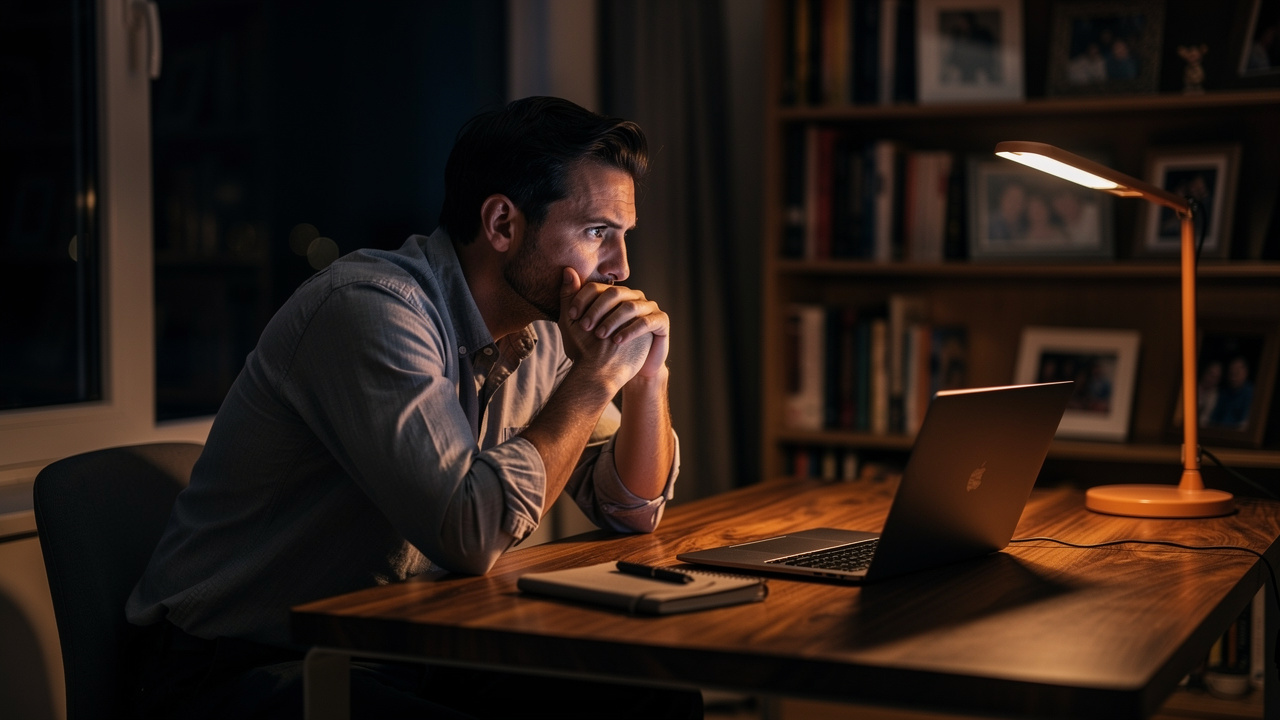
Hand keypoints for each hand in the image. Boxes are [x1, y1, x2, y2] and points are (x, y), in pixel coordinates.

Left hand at [559, 268, 668, 382]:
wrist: (618, 372)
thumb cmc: (596, 348)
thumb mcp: (578, 326)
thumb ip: (571, 300)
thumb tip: (567, 270)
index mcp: (613, 295)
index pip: (597, 287)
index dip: (583, 299)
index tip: (572, 315)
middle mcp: (632, 297)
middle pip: (614, 293)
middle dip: (597, 309)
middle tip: (585, 327)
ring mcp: (648, 308)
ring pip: (630, 306)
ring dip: (612, 321)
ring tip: (600, 335)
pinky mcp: (661, 321)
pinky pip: (647, 322)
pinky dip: (631, 330)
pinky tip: (618, 341)